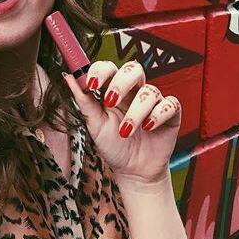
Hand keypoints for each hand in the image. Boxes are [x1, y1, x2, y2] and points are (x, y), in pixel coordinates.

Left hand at [62, 60, 180, 183]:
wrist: (133, 171)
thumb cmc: (113, 145)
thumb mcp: (94, 124)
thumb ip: (83, 100)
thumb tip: (68, 76)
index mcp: (114, 90)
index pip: (110, 67)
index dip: (101, 70)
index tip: (91, 83)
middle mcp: (134, 92)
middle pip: (133, 69)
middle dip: (121, 82)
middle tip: (110, 101)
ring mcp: (153, 102)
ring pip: (149, 91)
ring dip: (135, 111)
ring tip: (126, 131)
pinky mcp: (170, 114)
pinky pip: (170, 104)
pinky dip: (158, 115)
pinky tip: (149, 128)